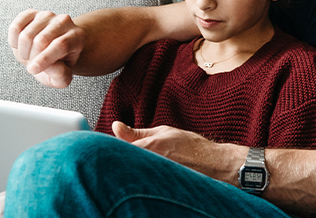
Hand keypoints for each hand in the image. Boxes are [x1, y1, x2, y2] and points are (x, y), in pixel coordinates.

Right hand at [8, 9, 85, 88]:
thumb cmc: (56, 66)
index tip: (33, 70)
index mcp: (77, 37)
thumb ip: (60, 76)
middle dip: (32, 58)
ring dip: (22, 52)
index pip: (61, 45)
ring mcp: (47, 15)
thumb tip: (51, 66)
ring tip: (28, 56)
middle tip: (33, 65)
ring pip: (26, 35)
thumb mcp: (62, 77)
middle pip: (41, 41)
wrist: (48, 51)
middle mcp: (64, 21)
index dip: (45, 59)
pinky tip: (20, 46)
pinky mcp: (31, 13)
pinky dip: (13, 41)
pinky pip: (16, 27)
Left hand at [112, 121, 245, 184]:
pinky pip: (141, 184)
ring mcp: (157, 177)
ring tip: (133, 168)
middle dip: (115, 162)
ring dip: (127, 172)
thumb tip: (116, 126)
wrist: (216, 165)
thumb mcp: (164, 131)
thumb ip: (137, 132)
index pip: (116, 149)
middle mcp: (152, 163)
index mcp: (150, 146)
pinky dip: (138, 180)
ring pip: (131, 175)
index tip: (99, 148)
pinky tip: (143, 179)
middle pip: (121, 165)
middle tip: (114, 160)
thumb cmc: (193, 147)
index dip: (107, 150)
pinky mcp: (161, 188)